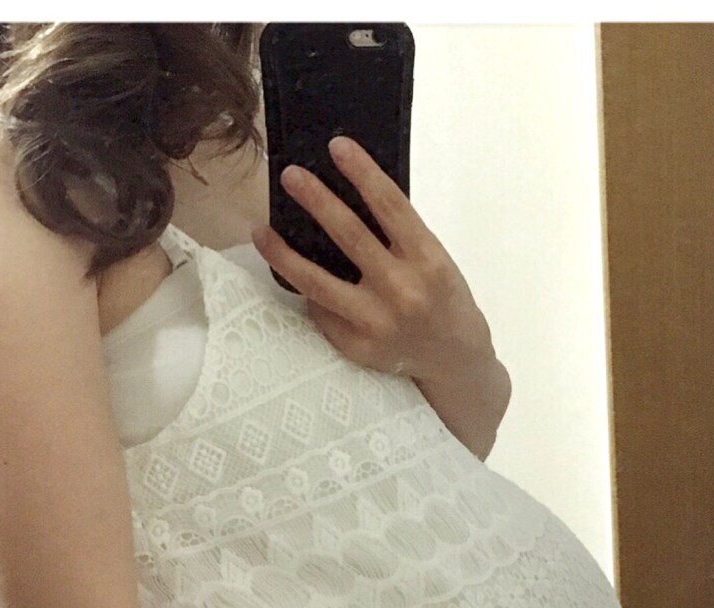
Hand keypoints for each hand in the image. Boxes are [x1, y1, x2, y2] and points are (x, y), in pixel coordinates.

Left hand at [251, 135, 494, 383]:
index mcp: (427, 259)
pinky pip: (322, 312)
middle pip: (348, 236)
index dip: (362, 173)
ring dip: (284, 254)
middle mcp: (401, 290)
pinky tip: (298, 278)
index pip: (390, 206)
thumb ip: (398, 236)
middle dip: (316, 200)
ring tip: (261, 232)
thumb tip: (344, 197)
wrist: (452, 356)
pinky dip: (309, 292)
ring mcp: (376, 323)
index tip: (337, 146)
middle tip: (290, 176)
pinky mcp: (356, 346)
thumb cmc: (441, 296)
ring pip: (318, 283)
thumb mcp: (433, 259)